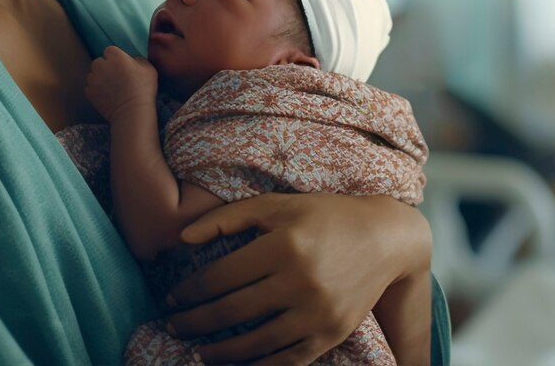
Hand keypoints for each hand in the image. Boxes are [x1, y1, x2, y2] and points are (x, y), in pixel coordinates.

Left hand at [84, 46, 156, 120]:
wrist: (132, 111)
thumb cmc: (143, 88)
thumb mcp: (148, 68)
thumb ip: (138, 59)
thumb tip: (132, 61)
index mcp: (115, 55)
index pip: (110, 51)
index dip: (116, 58)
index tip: (122, 67)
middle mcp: (101, 64)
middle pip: (99, 62)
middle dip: (105, 67)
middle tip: (116, 78)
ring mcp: (93, 78)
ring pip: (93, 74)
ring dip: (99, 79)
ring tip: (111, 88)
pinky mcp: (89, 92)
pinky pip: (90, 87)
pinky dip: (96, 90)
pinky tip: (106, 96)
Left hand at [164, 193, 427, 365]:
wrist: (384, 239)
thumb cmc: (323, 216)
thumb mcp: (276, 205)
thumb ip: (228, 218)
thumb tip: (182, 239)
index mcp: (283, 245)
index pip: (221, 277)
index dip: (189, 291)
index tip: (171, 298)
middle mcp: (300, 281)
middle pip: (232, 311)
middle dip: (194, 322)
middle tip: (173, 326)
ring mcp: (317, 313)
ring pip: (256, 342)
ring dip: (220, 351)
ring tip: (198, 351)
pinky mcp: (332, 334)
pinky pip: (287, 359)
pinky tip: (238, 364)